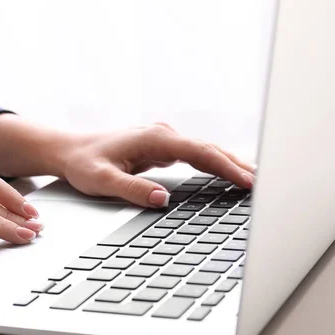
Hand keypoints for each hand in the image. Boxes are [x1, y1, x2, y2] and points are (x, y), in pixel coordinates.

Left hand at [0, 115, 254, 207]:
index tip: (249, 182)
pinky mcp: (160, 147)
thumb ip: (133, 189)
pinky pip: (195, 155)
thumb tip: (164, 199)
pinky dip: (214, 164)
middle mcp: (163, 134)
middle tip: (266, 184)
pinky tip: (226, 175)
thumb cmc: (83, 163)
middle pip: (210, 149)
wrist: (68, 150)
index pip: (201, 153)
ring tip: (255, 180)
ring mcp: (163, 139)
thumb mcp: (102, 180)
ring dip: (230, 164)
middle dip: (238, 165)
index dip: (227, 168)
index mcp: (155, 139)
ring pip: (205, 150)